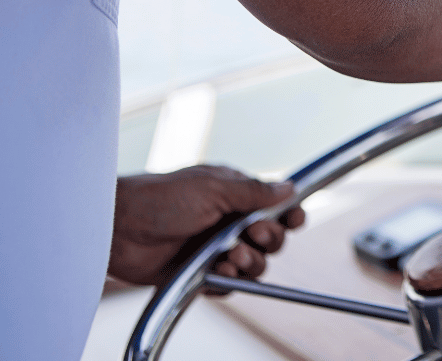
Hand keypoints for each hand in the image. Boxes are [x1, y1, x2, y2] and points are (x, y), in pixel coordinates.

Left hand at [109, 165, 304, 287]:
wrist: (116, 229)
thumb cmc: (158, 199)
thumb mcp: (212, 188)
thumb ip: (253, 191)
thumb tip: (288, 187)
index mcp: (234, 197)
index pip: (274, 207)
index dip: (288, 215)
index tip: (293, 219)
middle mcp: (228, 223)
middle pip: (272, 239)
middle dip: (270, 239)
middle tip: (255, 234)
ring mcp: (215, 249)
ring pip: (255, 264)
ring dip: (250, 262)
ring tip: (231, 256)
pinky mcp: (202, 273)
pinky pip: (231, 285)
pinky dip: (229, 281)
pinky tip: (217, 271)